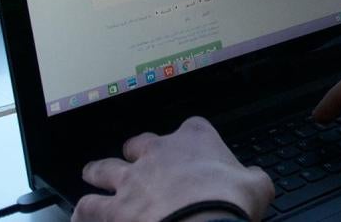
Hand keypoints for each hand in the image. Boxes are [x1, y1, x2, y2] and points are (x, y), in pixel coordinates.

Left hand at [72, 116, 274, 221]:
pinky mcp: (114, 210)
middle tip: (132, 161)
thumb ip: (252, 178)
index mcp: (195, 140)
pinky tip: (82, 216)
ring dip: (97, 175)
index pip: (192, 127)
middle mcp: (159, 153)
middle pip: (137, 143)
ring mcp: (132, 180)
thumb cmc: (230, 202)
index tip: (193, 149)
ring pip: (102, 170)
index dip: (191, 138)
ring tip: (92, 179)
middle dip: (133, 152)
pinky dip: (84, 213)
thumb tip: (256, 181)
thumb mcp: (258, 185)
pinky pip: (88, 208)